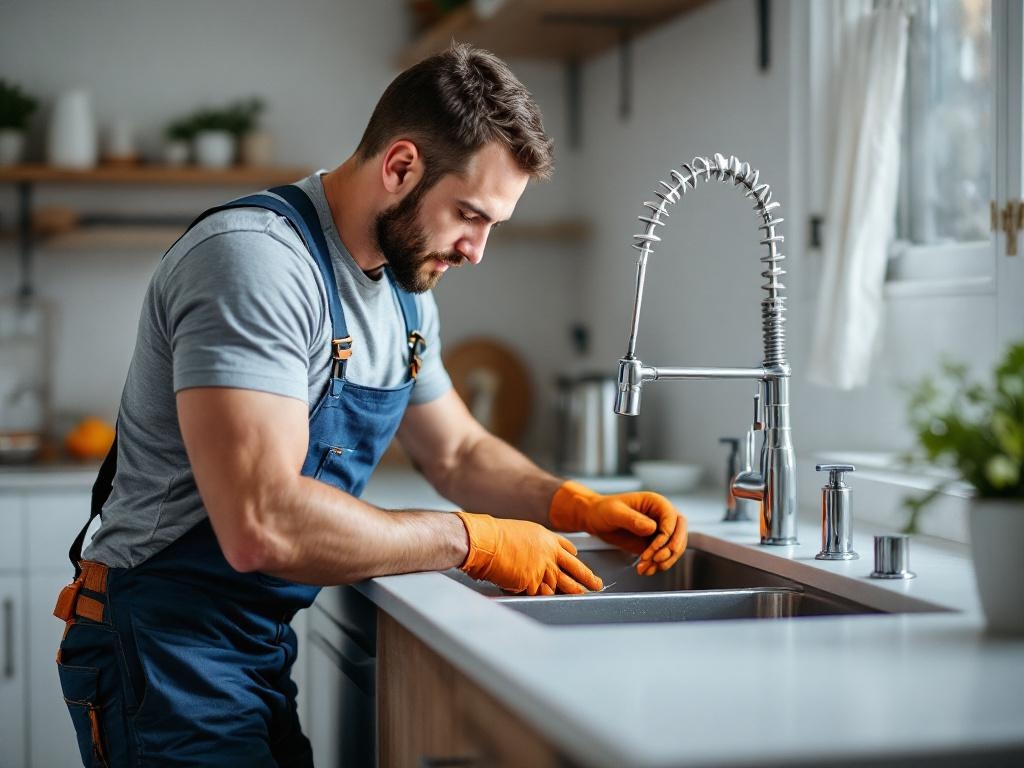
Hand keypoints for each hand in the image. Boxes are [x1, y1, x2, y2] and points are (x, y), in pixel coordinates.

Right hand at [456, 511, 602, 594]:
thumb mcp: (521, 532)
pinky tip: (546, 599)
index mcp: (546, 538)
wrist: (484, 541)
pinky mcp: (532, 583)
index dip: (574, 557)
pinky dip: (539, 596)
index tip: (579, 561)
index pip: (567, 549)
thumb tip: (535, 555)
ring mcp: (542, 569)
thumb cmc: (494, 536)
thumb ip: (534, 545)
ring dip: (570, 591)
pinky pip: (539, 593)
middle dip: (587, 578)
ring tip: (581, 596)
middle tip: (597, 584)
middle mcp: (548, 553)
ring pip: (560, 584)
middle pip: (574, 568)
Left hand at [549, 481, 686, 575]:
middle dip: (671, 550)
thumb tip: (652, 527)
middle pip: (680, 534)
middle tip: (656, 560)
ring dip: (664, 561)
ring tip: (645, 568)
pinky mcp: (654, 545)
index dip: (668, 535)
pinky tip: (645, 570)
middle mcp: (662, 517)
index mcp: (656, 503)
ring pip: (674, 549)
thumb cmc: (604, 509)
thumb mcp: (615, 512)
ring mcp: (660, 532)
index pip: (673, 519)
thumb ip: (633, 519)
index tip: (655, 547)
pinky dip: (657, 566)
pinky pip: (662, 557)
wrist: (595, 519)